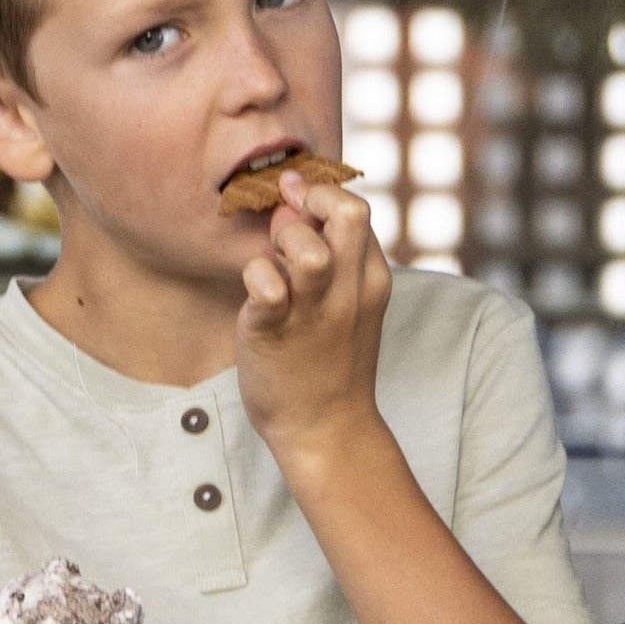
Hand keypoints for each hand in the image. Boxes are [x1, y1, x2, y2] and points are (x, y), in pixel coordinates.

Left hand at [230, 165, 396, 460]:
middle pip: (347, 212)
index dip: (321, 195)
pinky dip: (256, 276)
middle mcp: (349, 290)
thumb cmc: (327, 358)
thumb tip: (289, 206)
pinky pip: (265, 287)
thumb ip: (327, 252)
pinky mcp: (275, 333)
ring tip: (271, 265)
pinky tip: (255, 291)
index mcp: (370, 277)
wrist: (325, 428)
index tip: (295, 203)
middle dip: (308, 204)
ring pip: (308, 249)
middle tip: (283, 231)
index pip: (356, 207)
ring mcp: (314, 313)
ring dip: (283, 242)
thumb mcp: (346, 300)